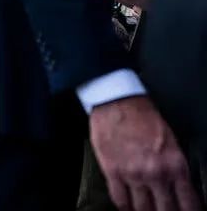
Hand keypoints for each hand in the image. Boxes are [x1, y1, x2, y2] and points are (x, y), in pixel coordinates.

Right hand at [90, 96, 200, 210]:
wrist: (116, 101)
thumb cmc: (142, 114)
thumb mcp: (170, 139)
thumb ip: (173, 165)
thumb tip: (176, 185)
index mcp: (175, 164)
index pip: (188, 203)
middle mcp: (156, 174)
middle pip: (165, 210)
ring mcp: (133, 175)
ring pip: (142, 209)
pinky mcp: (112, 172)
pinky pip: (119, 199)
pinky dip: (124, 207)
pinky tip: (127, 208)